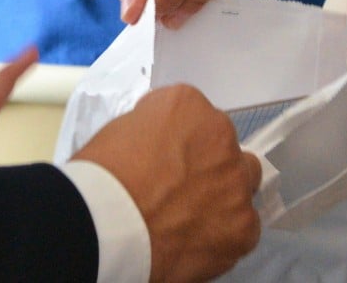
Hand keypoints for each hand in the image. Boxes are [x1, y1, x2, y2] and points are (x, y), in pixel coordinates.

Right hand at [73, 85, 263, 282]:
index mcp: (188, 105)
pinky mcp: (244, 226)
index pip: (196, 116)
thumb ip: (154, 130)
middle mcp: (222, 136)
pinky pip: (245, 227)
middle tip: (183, 187)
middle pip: (227, 147)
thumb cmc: (102, 175)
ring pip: (244, 185)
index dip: (180, 141)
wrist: (106, 223)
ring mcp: (237, 182)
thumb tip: (162, 147)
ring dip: (224, 195)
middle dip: (211, 163)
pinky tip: (197, 240)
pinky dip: (225, 233)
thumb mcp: (122, 129)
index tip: (166, 159)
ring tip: (192, 218)